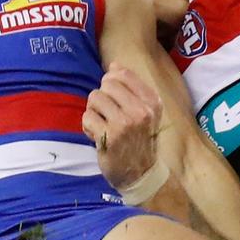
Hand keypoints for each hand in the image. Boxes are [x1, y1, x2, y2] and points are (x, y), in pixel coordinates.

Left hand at [82, 62, 163, 189]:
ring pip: (94, 98)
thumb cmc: (139, 139)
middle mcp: (141, 111)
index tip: (114, 98)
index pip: (122, 74)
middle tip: (107, 114)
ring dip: (94, 112)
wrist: (140, 174)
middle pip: (106, 84)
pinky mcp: (109, 137)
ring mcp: (125, 124)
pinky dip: (88, 126)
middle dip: (102, 97)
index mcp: (152, 102)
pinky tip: (99, 136)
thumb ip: (131, 88)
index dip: (110, 82)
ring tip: (103, 125)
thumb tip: (114, 65)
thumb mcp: (144, 112)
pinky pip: (87, 117)